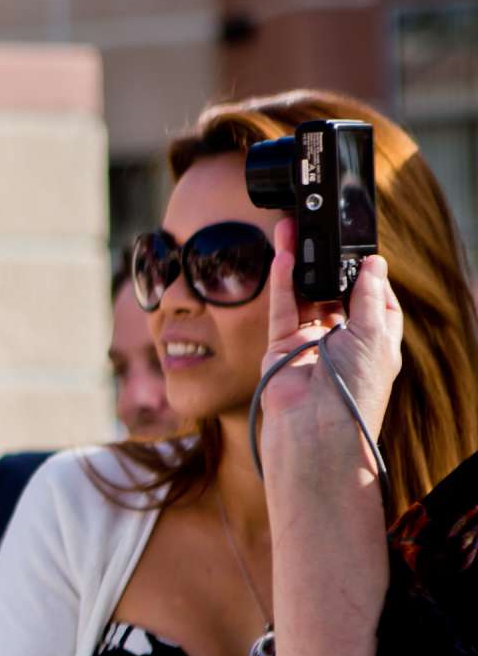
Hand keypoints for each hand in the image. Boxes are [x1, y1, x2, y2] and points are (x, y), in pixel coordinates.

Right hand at [254, 218, 401, 475]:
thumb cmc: (356, 388)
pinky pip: (281, 308)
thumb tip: (374, 263)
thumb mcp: (375, 333)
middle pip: (334, 291)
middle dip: (327, 262)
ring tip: (290, 229)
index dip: (367, 273)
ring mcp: (310, 342)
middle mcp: (343, 339)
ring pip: (303, 294)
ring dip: (298, 263)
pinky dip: (281, 282)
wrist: (317, 426)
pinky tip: (282, 256)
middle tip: (318, 230)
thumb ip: (369, 295)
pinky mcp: (281, 346)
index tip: (360, 249)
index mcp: (374, 339)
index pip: (373, 297)